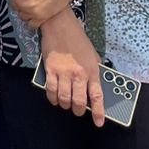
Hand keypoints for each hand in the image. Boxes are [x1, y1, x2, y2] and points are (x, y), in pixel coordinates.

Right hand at [38, 11, 104, 126]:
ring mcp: (63, 73)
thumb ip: (95, 72)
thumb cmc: (78, 39)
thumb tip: (94, 88)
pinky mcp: (50, 70)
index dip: (98, 112)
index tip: (99, 122)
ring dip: (65, 105)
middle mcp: (78, 74)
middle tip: (77, 110)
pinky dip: (52, 98)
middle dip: (78, 110)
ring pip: (64, 99)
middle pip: (78, 102)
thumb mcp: (93, 55)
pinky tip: (54, 98)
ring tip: (66, 103)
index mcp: (92, 71)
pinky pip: (50, 90)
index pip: (97, 97)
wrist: (60, 25)